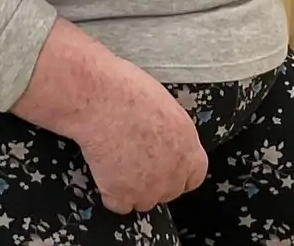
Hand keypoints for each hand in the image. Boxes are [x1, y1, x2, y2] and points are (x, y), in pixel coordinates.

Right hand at [74, 66, 207, 214]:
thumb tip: (161, 137)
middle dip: (153, 181)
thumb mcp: (162, 104)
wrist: (99, 97)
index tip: (164, 166)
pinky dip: (109, 191)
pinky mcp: (122, 194)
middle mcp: (174, 170)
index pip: (194, 175)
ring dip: (131, 188)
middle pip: (168, 191)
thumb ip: (169, 130)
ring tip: (115, 161)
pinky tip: (102, 169)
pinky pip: (117, 204)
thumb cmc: (125, 89)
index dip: (177, 172)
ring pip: (143, 201)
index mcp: (187, 144)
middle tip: (133, 160)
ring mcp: (149, 187)